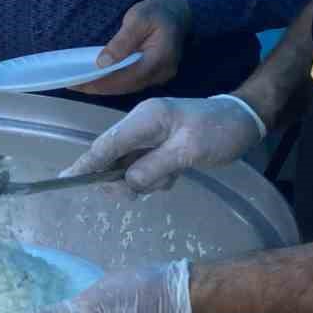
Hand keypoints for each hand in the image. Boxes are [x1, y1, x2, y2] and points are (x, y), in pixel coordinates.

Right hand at [62, 95, 264, 191]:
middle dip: (121, 178)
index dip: (86, 163)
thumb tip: (127, 183)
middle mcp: (142, 124)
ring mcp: (150, 134)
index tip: (65, 180)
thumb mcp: (189, 151)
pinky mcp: (159, 145)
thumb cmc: (220, 131)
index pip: (107, 144)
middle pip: (113, 156)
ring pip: (129, 166)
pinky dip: (155, 176)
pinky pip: (144, 167)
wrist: (247, 120)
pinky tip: (175, 173)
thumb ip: (155, 167)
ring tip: (171, 176)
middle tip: (134, 194)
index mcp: (145, 118)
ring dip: (145, 179)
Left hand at [80, 0, 191, 95]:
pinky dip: (112, 82)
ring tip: (79, 85)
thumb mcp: (138, 19)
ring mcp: (158, 76)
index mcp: (159, 60)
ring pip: (127, 87)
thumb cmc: (158, 12)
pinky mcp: (153, 74)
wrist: (179, 12)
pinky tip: (96, 79)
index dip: (100, 83)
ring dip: (103, 87)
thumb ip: (122, 42)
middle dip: (97, 88)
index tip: (77, 83)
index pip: (125, 78)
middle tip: (72, 85)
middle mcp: (160, 73)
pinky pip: (130, 82)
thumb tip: (102, 63)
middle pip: (125, 87)